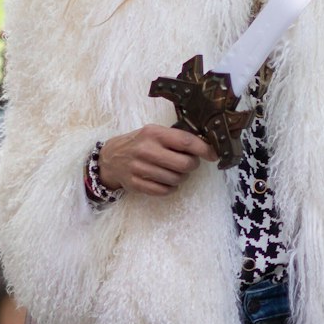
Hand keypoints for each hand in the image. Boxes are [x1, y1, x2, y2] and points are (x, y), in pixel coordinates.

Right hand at [98, 124, 217, 195]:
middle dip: (192, 165)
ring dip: (181, 177)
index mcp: (154, 133)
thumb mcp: (154, 132)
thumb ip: (175, 138)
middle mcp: (146, 150)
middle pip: (184, 164)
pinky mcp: (135, 184)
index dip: (204, 149)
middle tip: (189, 163)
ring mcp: (139, 168)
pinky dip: (170, 188)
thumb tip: (205, 146)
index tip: (213, 155)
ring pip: (176, 179)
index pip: (186, 142)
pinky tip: (166, 181)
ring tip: (175, 171)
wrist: (111, 158)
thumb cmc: (140, 143)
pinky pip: (164, 191)